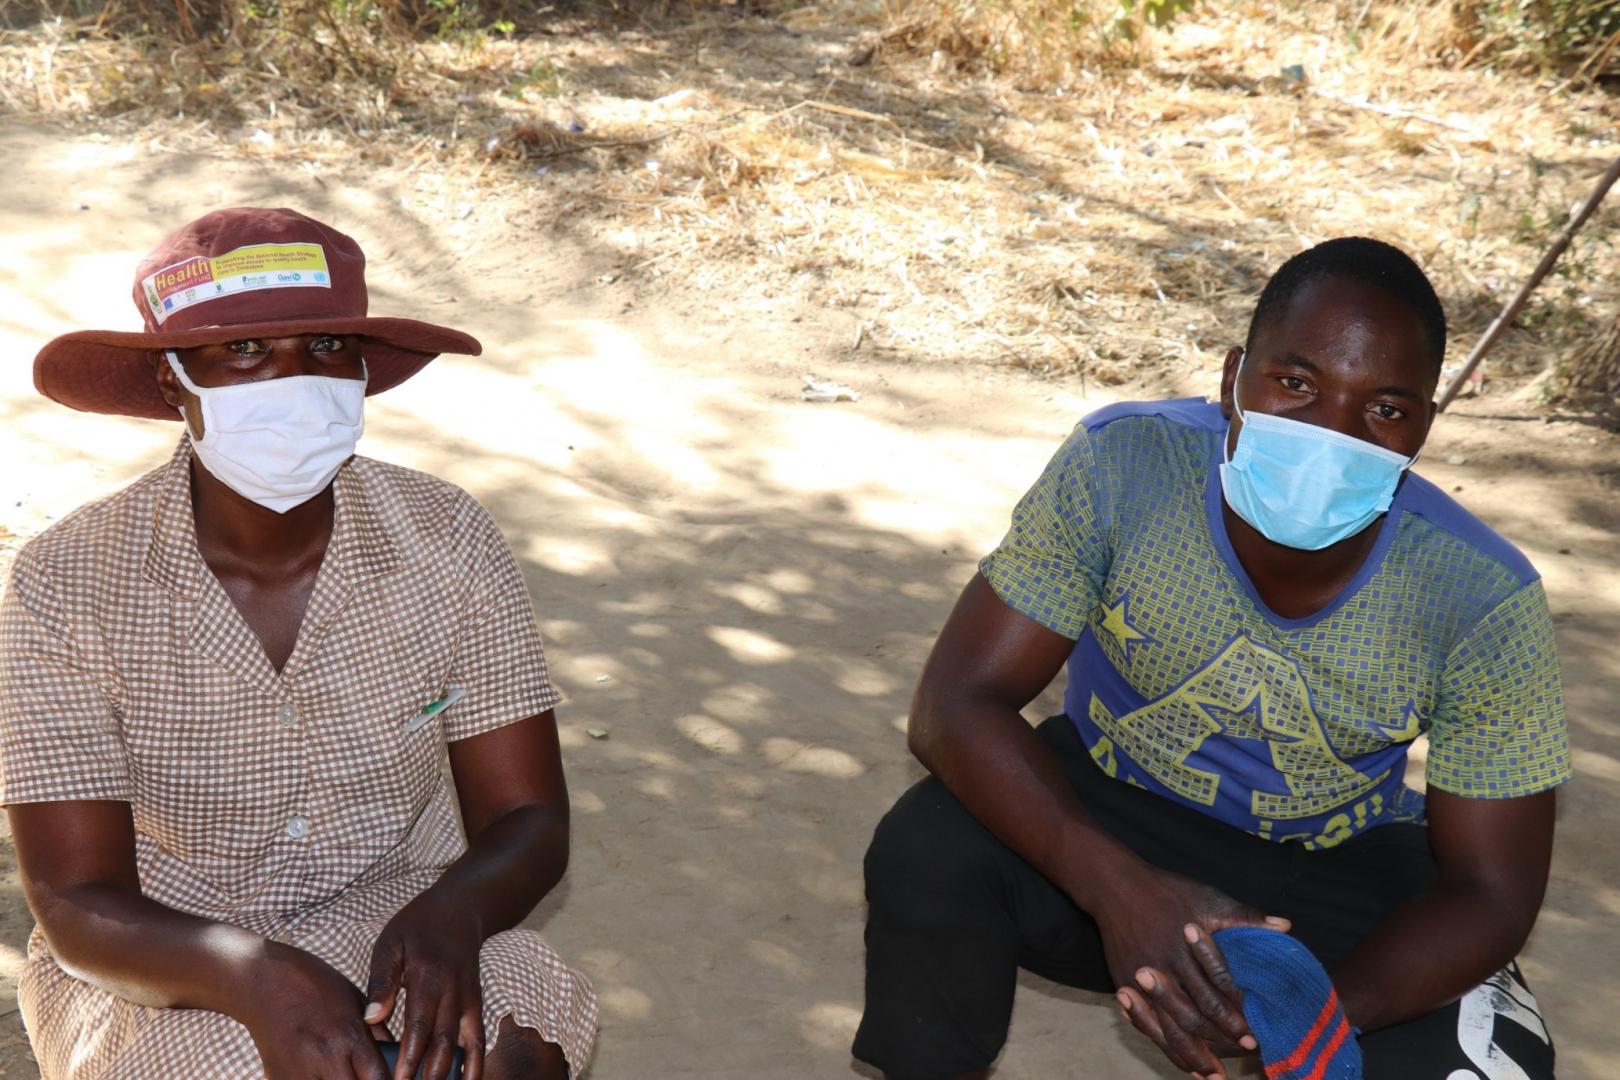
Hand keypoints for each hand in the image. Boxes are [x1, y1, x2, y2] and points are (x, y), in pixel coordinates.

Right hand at [243, 942, 390, 1079]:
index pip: (379, 1079)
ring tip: (343, 1072)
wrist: (263, 980)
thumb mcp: (355, 1000)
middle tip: (366, 1076)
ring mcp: (299, 1072)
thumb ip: (376, 1033)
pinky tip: (322, 1073)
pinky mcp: (278, 1079)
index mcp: (350, 1035)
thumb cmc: (315, 986)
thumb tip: (396, 1057)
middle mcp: (326, 1057)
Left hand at [364, 894, 485, 1079]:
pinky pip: (478, 1037)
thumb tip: (371, 1018)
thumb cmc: (418, 925)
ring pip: (461, 1044)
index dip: (409, 1058)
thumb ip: (382, 981)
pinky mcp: (476, 1002)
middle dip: (427, 1074)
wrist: (460, 908)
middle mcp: (453, 991)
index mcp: (428, 977)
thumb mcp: (391, 944)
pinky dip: (476, 1062)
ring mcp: (468, 998)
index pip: (419, 1027)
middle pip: (442, 1042)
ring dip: (449, 1074)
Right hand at [1095, 865, 1287, 1078]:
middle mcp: (1163, 967)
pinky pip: (1146, 1023)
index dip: (1235, 1016)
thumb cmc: (1169, 892)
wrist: (1116, 886)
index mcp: (1187, 949)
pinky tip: (1180, 1060)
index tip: (1255, 1035)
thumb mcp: (1209, 899)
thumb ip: (1246, 918)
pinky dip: (1163, 1045)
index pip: (1216, 992)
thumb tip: (1286, 927)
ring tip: (1212, 1076)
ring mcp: (1140, 978)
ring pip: (1167, 1027)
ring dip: (1190, 1055)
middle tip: (1241, 1055)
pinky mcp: (1124, 983)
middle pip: (1192, 1015)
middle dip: (1218, 1039)